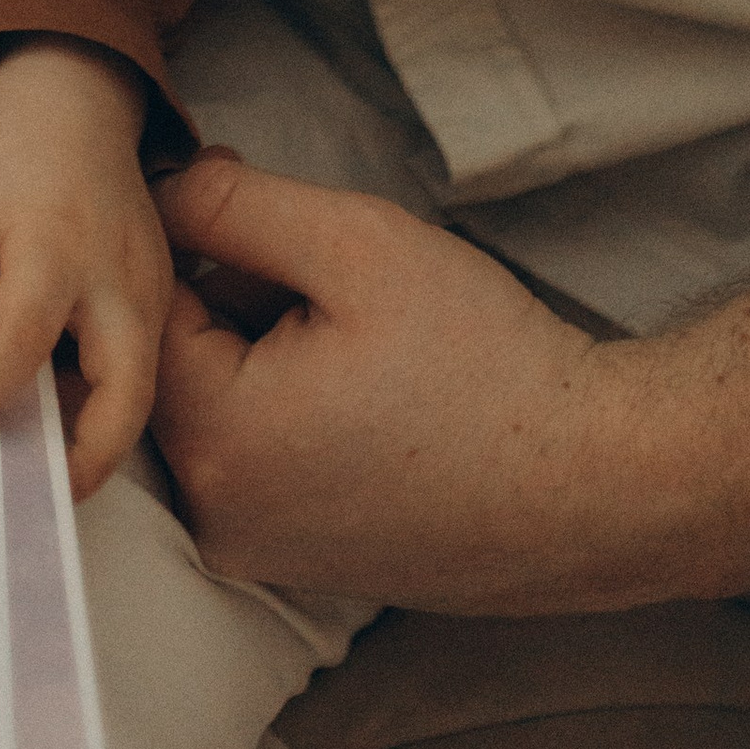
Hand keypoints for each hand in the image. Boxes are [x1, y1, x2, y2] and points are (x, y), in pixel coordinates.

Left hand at [0, 38, 173, 498]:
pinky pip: (138, 364)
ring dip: (98, 434)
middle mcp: (118, 280)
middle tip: (32, 502)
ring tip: (34, 467)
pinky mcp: (155, 296)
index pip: (23, 338)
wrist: (76, 91)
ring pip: (140, 389)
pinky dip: (102, 399)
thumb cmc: (13, 140)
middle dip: (88, 458)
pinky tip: (54, 414)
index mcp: (58, 249)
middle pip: (124, 394)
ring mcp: (148, 290)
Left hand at [149, 151, 644, 611]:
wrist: (598, 483)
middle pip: (183, 358)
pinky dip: (296, 406)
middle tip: (334, 276)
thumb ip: (232, 206)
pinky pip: (260, 457)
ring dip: (269, 349)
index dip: (205, 235)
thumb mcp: (352, 245)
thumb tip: (157, 187)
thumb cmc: (485, 360)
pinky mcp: (301, 561)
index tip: (264, 207)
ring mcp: (258, 550)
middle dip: (240, 296)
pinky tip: (373, 389)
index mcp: (214, 440)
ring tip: (364, 336)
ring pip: (221, 404)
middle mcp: (216, 516)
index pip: (151, 303)